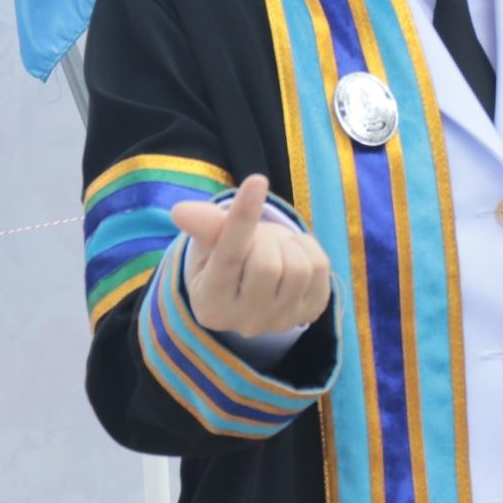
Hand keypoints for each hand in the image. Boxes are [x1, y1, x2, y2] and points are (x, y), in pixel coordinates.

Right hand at [169, 174, 332, 336]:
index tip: (256, 180)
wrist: (251, 290)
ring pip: (298, 267)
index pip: (229, 256)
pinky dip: (307, 249)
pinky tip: (291, 256)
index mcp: (210, 304)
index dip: (242, 217)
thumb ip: (204, 228)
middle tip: (256, 239)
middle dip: (265, 238)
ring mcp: (280, 321)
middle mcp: (245, 321)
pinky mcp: (310, 313)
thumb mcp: (208, 245)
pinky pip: (320, 268)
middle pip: (267, 264)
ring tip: (274, 248)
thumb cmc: (224, 260)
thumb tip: (182, 212)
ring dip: (288, 244)